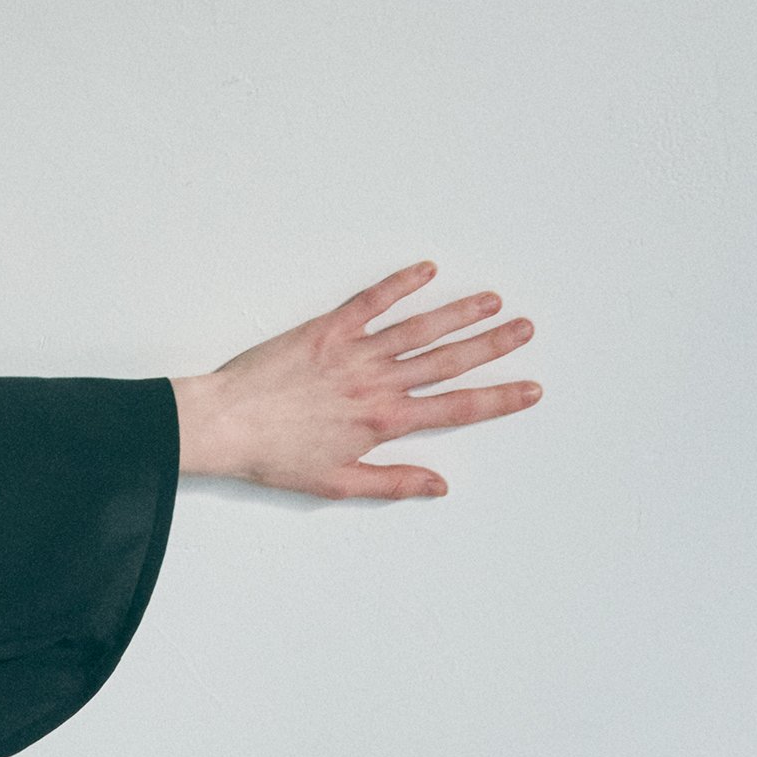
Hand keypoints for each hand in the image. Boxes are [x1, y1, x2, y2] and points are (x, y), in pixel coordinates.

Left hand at [173, 260, 540, 499]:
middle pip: (448, 361)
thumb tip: (439, 485)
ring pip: (419, 328)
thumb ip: (392, 481)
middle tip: (527, 329)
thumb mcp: (337, 483)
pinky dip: (401, 284)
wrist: (225, 426)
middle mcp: (377, 383)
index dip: (498, 399)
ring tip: (493, 300)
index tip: (531, 389)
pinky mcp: (327, 329)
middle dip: (493, 345)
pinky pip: (372, 301)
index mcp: (383, 422)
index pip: (455, 408)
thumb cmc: (274, 458)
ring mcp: (354, 352)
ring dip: (460, 312)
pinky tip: (427, 270)